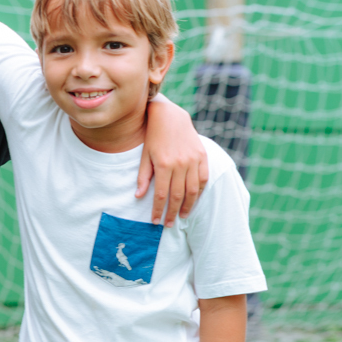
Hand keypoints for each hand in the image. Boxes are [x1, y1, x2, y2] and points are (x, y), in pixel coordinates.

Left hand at [137, 95, 208, 226]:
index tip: (155, 221)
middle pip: (177, 196)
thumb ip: (143, 177)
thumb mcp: (144, 155)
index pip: (161, 194)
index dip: (158, 210)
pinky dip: (200, 192)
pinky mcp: (202, 156)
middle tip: (169, 224)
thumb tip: (138, 197)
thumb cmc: (153, 137)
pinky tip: (194, 200)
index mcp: (163, 164)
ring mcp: (193, 160)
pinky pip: (203, 179)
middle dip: (172, 213)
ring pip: (193, 190)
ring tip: (182, 216)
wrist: (170, 117)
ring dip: (188, 206)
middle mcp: (180, 164)